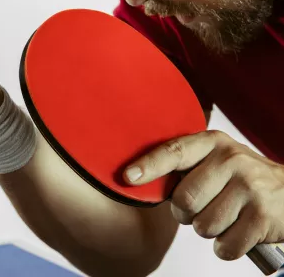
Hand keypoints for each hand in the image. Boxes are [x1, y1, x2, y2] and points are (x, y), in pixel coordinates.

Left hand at [123, 130, 283, 260]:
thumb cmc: (240, 177)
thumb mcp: (215, 158)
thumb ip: (183, 165)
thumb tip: (138, 179)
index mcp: (213, 143)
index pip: (174, 152)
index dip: (149, 166)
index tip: (128, 176)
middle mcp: (232, 160)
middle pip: (184, 200)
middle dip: (185, 212)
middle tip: (201, 207)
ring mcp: (250, 188)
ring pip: (202, 226)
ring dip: (207, 230)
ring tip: (224, 215)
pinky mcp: (263, 217)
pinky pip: (224, 246)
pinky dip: (226, 247)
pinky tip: (238, 230)